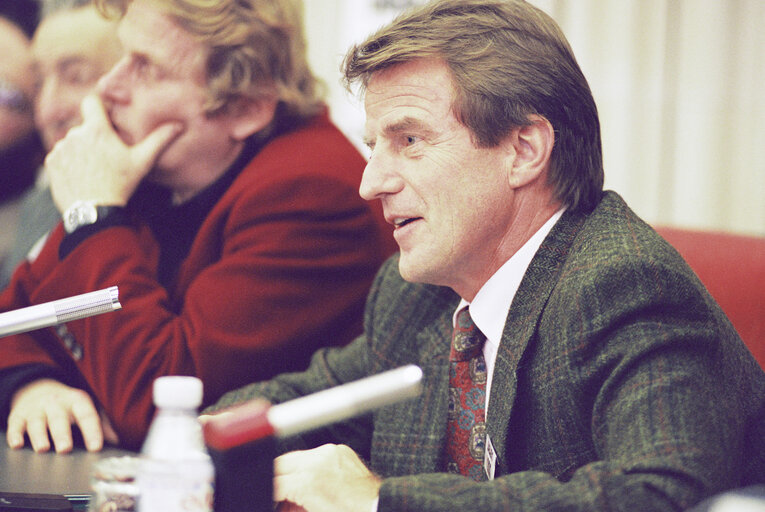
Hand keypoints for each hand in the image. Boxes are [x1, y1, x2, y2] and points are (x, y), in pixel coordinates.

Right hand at [6, 379, 115, 452]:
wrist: (38, 388)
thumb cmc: (68, 405)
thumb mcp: (86, 408)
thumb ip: (101, 424)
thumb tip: (115, 441)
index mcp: (77, 401)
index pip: (87, 415)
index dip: (92, 431)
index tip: (96, 447)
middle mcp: (56, 403)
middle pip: (59, 418)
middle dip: (62, 434)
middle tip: (66, 449)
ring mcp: (36, 409)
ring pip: (37, 422)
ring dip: (40, 436)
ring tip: (43, 449)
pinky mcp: (18, 416)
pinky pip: (15, 425)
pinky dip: (15, 434)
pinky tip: (17, 444)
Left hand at [46, 94, 183, 212]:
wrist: (94, 211)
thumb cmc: (120, 184)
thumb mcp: (142, 162)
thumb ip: (159, 140)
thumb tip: (178, 126)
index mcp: (97, 129)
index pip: (91, 102)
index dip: (98, 109)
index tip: (106, 120)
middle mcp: (75, 134)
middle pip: (85, 128)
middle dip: (93, 138)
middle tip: (106, 158)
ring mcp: (61, 148)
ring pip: (72, 143)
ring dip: (80, 151)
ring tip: (93, 170)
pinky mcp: (51, 162)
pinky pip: (60, 156)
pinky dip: (68, 163)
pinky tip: (81, 176)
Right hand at [273, 444, 380, 511]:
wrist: (379, 508)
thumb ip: (289, 508)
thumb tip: (278, 504)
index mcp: (308, 482)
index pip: (273, 482)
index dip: (267, 492)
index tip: (266, 496)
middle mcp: (318, 461)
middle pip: (280, 464)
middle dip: (275, 479)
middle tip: (278, 495)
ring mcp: (330, 452)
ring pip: (295, 457)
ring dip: (291, 472)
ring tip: (296, 490)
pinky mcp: (339, 450)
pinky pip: (315, 454)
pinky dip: (309, 466)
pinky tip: (314, 481)